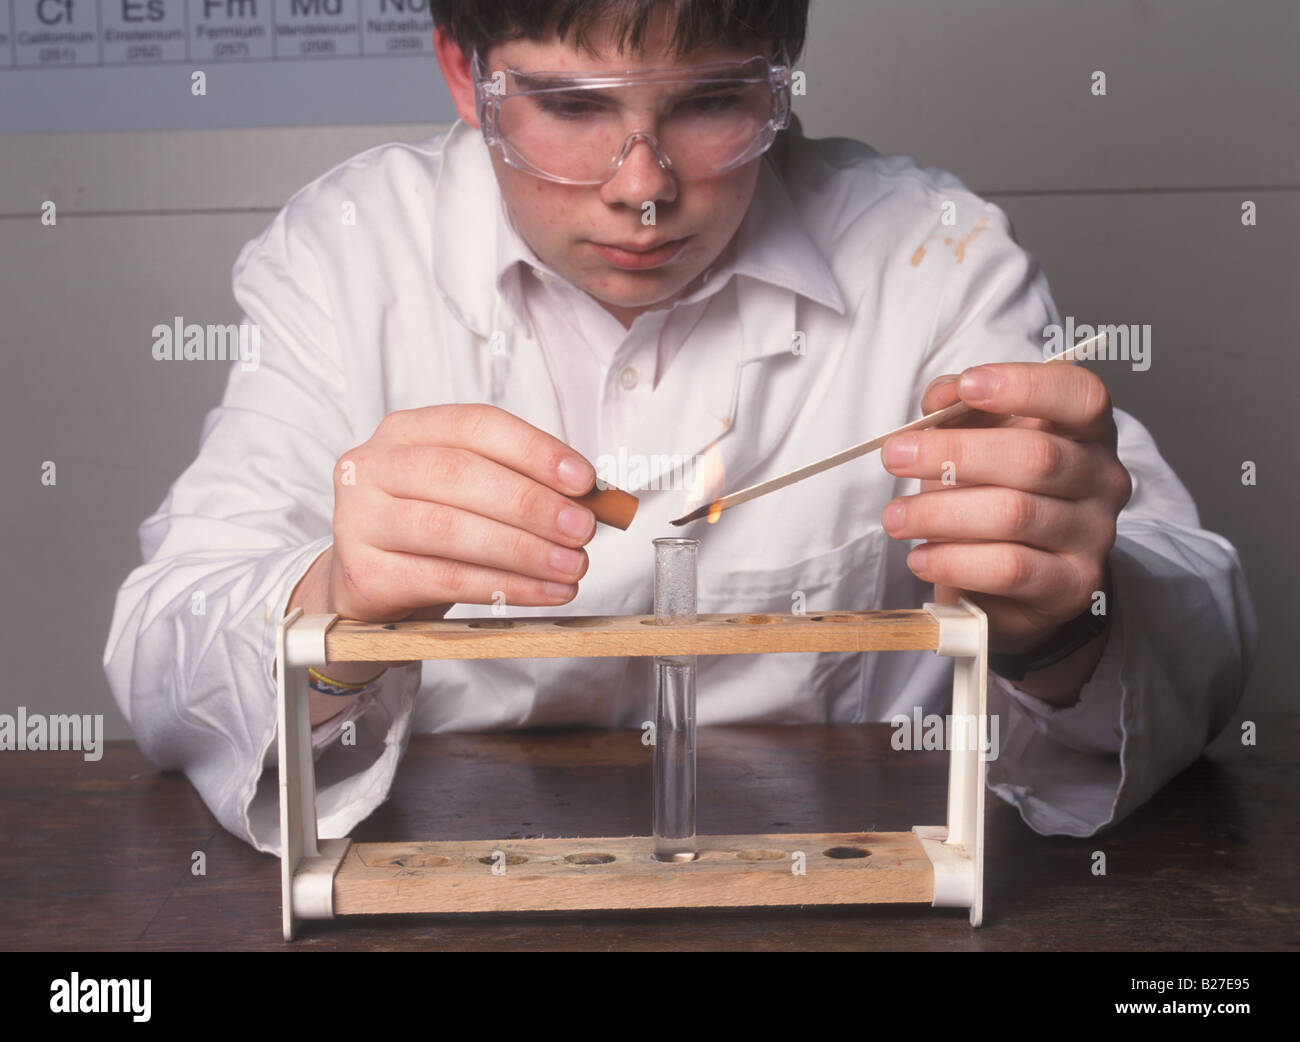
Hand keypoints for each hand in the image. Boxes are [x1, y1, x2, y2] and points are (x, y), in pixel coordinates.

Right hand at [324, 404, 597, 622]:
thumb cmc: (429, 530)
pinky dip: (504, 587)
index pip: (476, 424)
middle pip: (461, 474)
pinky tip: (544, 592)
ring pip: (451, 529)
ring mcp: (360, 519)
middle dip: (532, 503)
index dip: (534, 449)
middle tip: (583, 529)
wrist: (371, 583)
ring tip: (571, 565)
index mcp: (406, 430)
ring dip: (523, 549)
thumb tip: (593, 498)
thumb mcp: (469, 495)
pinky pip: (444, 579)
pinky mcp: (364, 573)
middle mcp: (374, 466)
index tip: (584, 479)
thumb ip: (522, 484)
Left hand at [880, 361, 1131, 654]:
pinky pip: (1009, 569)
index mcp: (1087, 432)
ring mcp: (1093, 536)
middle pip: (1037, 456)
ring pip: (1015, 514)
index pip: (1079, 395)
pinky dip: (954, 560)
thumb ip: (961, 410)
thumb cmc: (989, 496)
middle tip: (896, 457)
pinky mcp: (1071, 587)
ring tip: (897, 518)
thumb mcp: (975, 443)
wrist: (1011, 585)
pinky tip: (921, 557)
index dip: (1025, 385)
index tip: (968, 386)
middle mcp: (1102, 480)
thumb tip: (942, 397)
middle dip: (955, 453)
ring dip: (940, 513)